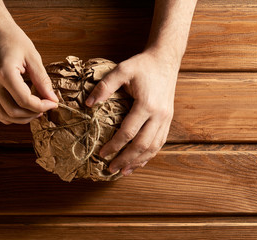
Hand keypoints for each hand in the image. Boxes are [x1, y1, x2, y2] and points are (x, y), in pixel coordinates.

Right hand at [0, 21, 57, 123]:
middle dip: (33, 113)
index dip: (42, 106)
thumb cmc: (12, 38)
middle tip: (46, 107)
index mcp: (5, 74)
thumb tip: (52, 98)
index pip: (25, 101)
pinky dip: (9, 116)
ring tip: (35, 111)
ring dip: (22, 118)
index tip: (54, 102)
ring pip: (4, 116)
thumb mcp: (33, 56)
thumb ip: (42, 80)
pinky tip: (21, 111)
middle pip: (14, 112)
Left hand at [86, 51, 178, 175]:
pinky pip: (160, 142)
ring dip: (139, 161)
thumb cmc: (142, 65)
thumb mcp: (122, 70)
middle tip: (111, 169)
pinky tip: (140, 161)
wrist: (166, 59)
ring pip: (154, 147)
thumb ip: (104, 86)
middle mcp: (159, 115)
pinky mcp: (168, 119)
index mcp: (146, 105)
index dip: (114, 146)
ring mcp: (166, 118)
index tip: (102, 154)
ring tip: (125, 171)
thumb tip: (88, 104)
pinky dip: (150, 154)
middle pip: (142, 145)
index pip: (128, 132)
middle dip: (126, 159)